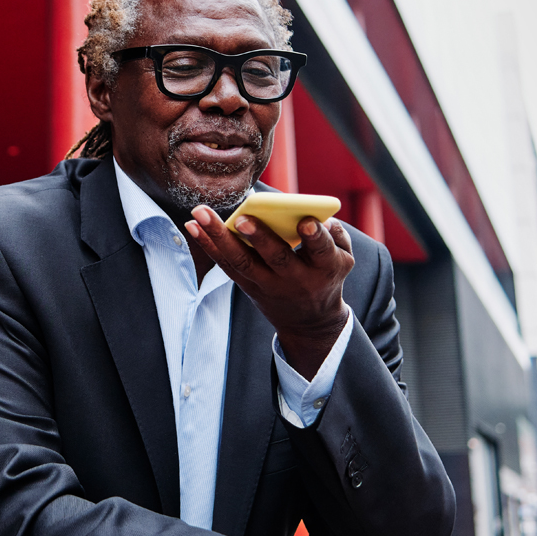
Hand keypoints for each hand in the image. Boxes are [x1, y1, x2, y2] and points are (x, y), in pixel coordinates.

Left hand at [184, 205, 353, 379]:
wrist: (309, 322)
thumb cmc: (325, 276)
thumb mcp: (344, 259)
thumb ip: (337, 236)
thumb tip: (322, 216)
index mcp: (325, 269)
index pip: (321, 251)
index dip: (315, 237)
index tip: (306, 221)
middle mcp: (295, 279)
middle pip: (276, 258)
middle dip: (259, 237)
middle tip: (242, 218)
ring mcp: (269, 285)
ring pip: (242, 262)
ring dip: (219, 237)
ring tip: (200, 214)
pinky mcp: (248, 287)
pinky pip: (226, 266)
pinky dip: (208, 246)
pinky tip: (192, 226)